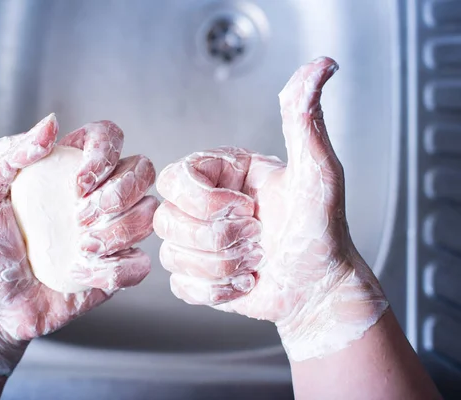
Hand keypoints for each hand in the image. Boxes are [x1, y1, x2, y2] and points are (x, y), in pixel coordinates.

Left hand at [0, 115, 157, 374]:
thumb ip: (11, 153)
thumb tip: (52, 124)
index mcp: (67, 169)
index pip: (109, 137)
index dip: (105, 153)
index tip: (79, 183)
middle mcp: (96, 196)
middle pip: (143, 170)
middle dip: (123, 190)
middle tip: (82, 216)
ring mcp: (109, 233)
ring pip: (148, 215)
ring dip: (117, 232)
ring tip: (81, 248)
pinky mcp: (115, 270)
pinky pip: (140, 264)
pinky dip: (115, 270)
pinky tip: (81, 273)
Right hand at [154, 57, 387, 360]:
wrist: (319, 287)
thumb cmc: (322, 230)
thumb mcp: (316, 173)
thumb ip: (306, 121)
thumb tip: (319, 67)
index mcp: (221, 173)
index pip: (175, 178)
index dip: (207, 202)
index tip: (249, 209)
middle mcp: (202, 204)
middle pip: (167, 219)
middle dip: (217, 239)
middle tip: (258, 239)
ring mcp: (194, 240)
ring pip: (171, 255)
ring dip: (222, 267)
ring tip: (255, 261)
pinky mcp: (194, 275)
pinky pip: (180, 286)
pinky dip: (217, 291)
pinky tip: (244, 282)